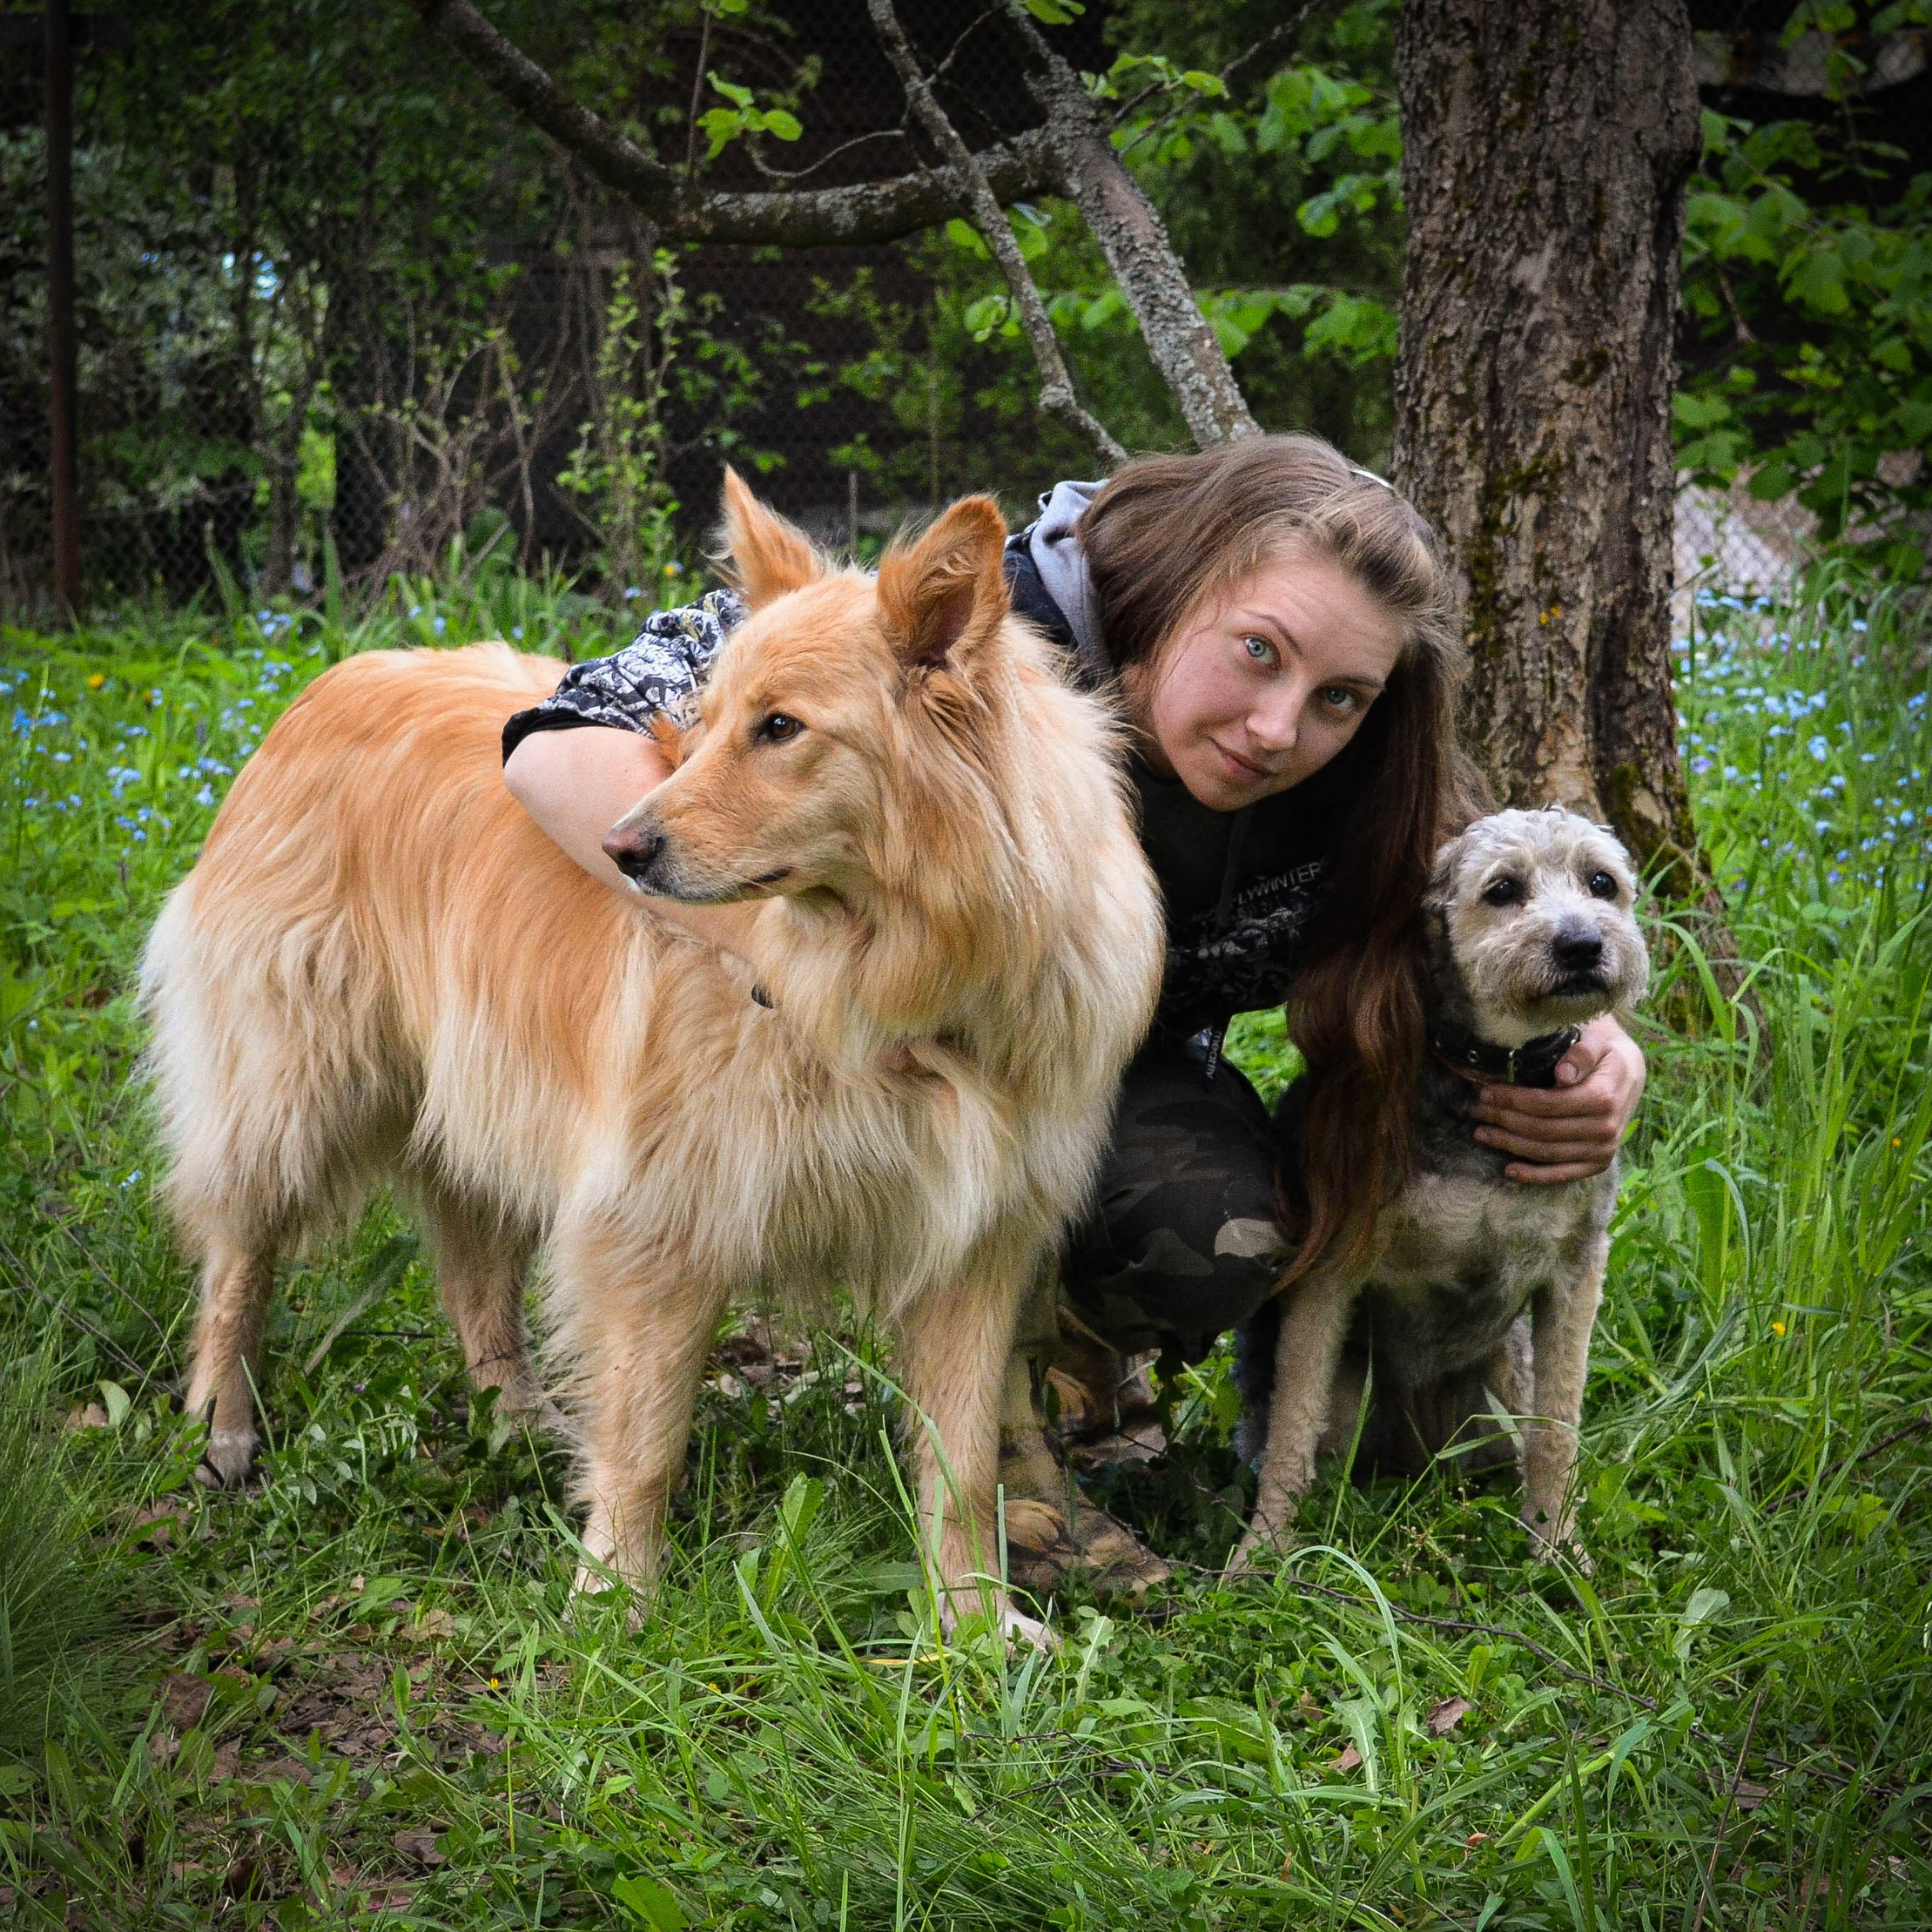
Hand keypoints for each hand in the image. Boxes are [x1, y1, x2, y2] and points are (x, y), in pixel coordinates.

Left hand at [1474, 1014, 1645, 1184]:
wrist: (1628, 1077)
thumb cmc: (1604, 1057)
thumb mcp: (1595, 1044)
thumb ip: (1580, 1054)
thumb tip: (1563, 1074)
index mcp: (1603, 1098)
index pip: (1547, 1104)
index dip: (1513, 1100)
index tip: (1487, 1092)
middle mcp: (1605, 1129)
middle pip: (1542, 1130)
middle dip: (1504, 1120)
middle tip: (1477, 1110)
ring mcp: (1602, 1150)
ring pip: (1546, 1152)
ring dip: (1510, 1145)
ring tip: (1482, 1133)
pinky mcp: (1598, 1164)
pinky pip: (1562, 1174)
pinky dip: (1534, 1176)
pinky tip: (1509, 1170)